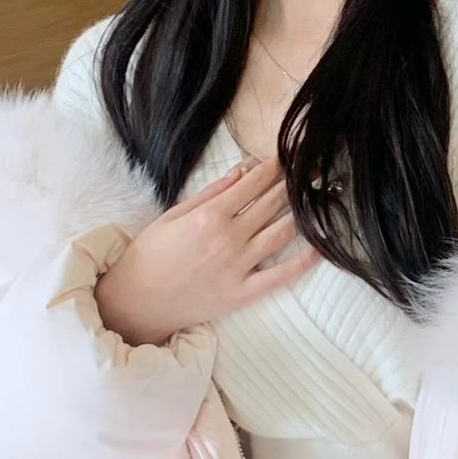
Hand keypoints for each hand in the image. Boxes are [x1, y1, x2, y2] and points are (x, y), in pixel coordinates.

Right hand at [93, 157, 313, 346]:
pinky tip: (320, 248)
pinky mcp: (242, 293)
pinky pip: (280, 276)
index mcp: (209, 215)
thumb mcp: (173, 215)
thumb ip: (210, 193)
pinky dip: (302, 263)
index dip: (274, 167)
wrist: (136, 302)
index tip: (290, 156)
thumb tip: (241, 171)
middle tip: (316, 170)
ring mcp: (237, 267)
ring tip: (321, 198)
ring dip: (304, 213)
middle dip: (295, 184)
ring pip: (282, 234)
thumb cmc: (149, 255)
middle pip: (272, 204)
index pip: (253, 183)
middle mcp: (228, 238)